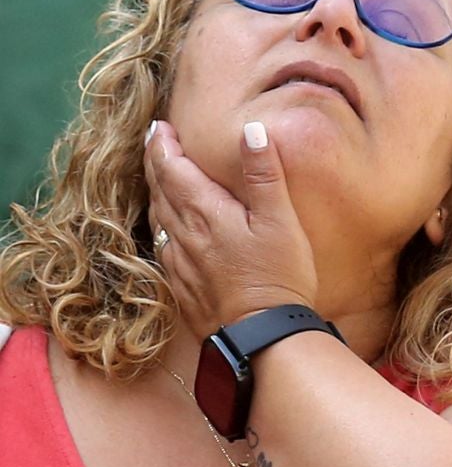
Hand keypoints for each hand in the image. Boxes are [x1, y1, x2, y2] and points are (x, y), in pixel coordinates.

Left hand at [145, 120, 318, 337]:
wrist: (262, 338)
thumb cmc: (277, 279)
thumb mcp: (280, 222)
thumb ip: (264, 174)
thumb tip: (252, 130)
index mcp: (204, 211)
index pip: (171, 167)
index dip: (162, 144)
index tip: (161, 127)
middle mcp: (184, 234)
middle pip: (159, 189)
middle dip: (156, 163)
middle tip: (157, 145)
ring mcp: (180, 263)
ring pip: (158, 218)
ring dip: (156, 194)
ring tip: (161, 181)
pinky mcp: (183, 288)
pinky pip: (164, 248)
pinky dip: (163, 228)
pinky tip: (171, 232)